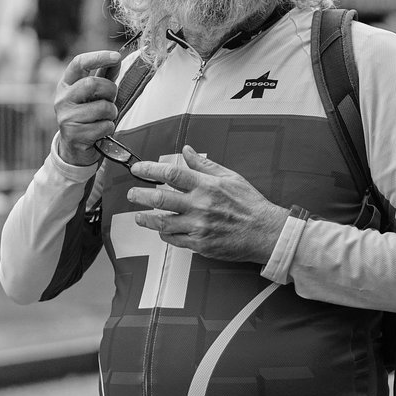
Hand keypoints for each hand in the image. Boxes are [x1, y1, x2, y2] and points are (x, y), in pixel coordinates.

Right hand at [54, 50, 127, 165]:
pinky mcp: (74, 134)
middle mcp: (62, 99)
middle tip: (111, 99)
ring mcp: (66, 117)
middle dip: (110, 91)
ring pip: (102, 107)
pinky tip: (101, 132)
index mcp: (65, 85)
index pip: (79, 63)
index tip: (117, 56)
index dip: (98, 57)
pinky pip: (104, 126)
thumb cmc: (87, 117)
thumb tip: (117, 59)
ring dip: (111, 113)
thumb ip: (103, 77)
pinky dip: (109, 128)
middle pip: (93, 84)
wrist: (74, 150)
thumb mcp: (92, 96)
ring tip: (105, 118)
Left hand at [126, 146, 288, 263]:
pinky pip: (175, 240)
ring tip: (138, 216)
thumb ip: (205, 165)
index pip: (171, 174)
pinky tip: (161, 231)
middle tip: (131, 193)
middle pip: (160, 199)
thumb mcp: (230, 177)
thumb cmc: (250, 204)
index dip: (150, 170)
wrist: (265, 232)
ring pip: (163, 223)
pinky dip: (165, 234)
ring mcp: (199, 226)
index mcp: (206, 186)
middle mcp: (200, 206)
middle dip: (140, 195)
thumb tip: (187, 151)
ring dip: (146, 219)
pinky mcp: (201, 244)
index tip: (137, 169)